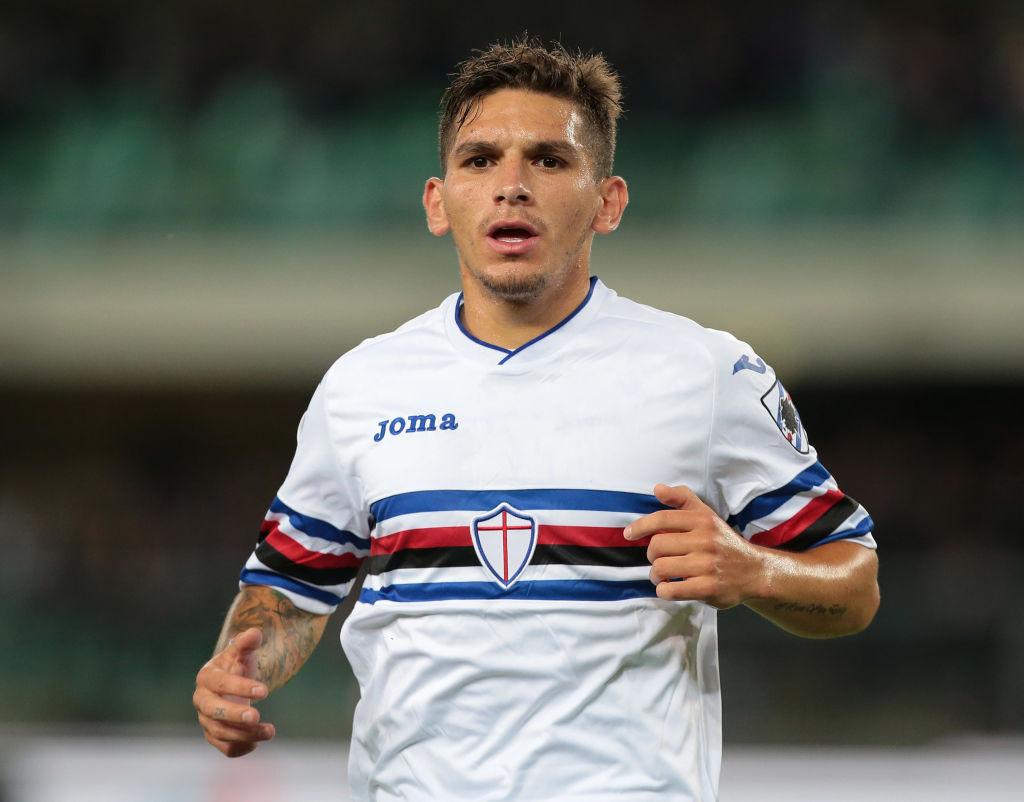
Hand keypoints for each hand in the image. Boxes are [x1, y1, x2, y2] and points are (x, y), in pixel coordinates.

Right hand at [193, 627, 274, 756]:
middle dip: (234, 716)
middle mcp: (202, 700)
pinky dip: (240, 748)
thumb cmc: (237, 664)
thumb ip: (248, 642)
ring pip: (220, 732)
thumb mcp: (243, 651)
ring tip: (270, 731)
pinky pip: (224, 748)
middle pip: (213, 711)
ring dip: (245, 734)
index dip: (241, 688)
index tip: (265, 691)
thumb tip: (255, 634)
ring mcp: (206, 720)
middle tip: (257, 717)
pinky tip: (258, 742)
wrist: (231, 682)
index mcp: (207, 677)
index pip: (220, 683)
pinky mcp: (214, 736)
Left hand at [624, 483, 766, 606]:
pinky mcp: (708, 588)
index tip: (628, 534)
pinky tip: (670, 587)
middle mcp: (705, 541)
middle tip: (658, 560)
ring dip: (656, 575)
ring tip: (663, 575)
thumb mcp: (706, 515)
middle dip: (651, 555)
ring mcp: (706, 565)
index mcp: (702, 520)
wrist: (755, 570)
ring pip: (661, 568)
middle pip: (657, 546)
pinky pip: (671, 590)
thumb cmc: (723, 541)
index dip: (640, 526)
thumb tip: (657, 489)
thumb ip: (682, 499)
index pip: (662, 520)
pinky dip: (664, 590)